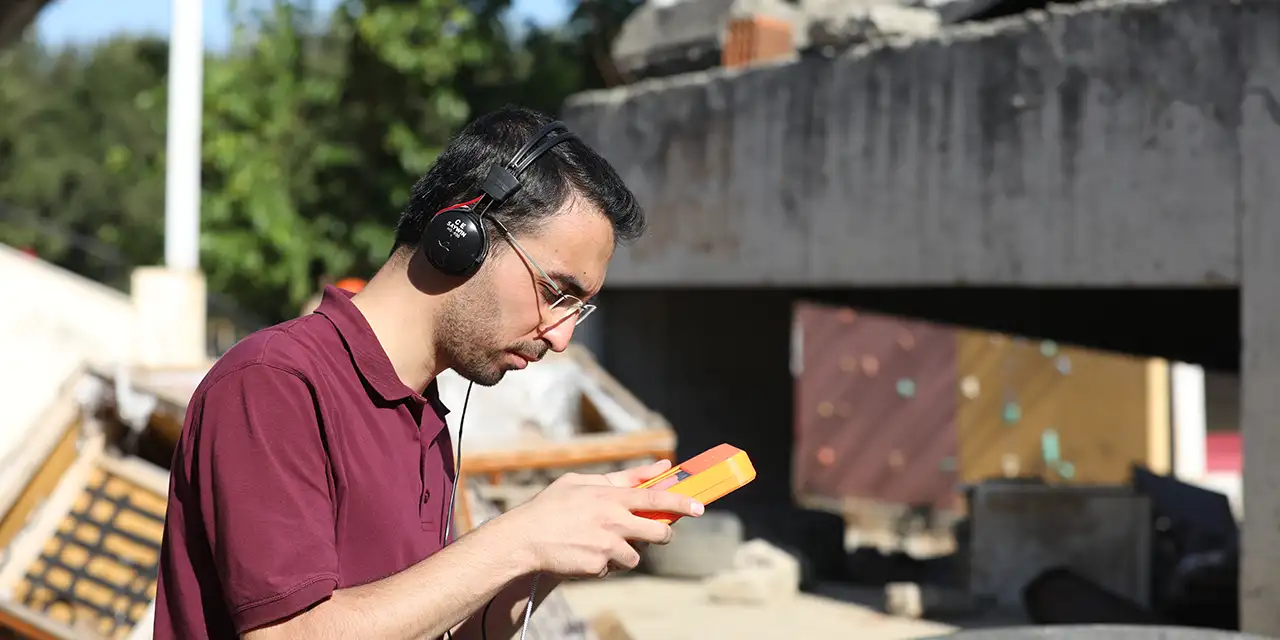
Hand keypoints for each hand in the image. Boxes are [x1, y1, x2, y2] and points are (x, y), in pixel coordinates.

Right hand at [492, 459, 703, 578]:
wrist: (524, 539)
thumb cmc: (552, 506)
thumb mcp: (582, 482)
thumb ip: (621, 476)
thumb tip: (658, 466)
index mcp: (610, 496)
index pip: (655, 497)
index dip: (681, 502)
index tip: (700, 507)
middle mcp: (613, 521)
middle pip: (657, 532)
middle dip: (662, 534)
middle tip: (656, 533)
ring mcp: (607, 546)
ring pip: (635, 556)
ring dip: (624, 553)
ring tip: (599, 543)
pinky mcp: (598, 567)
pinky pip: (612, 569)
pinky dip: (603, 565)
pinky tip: (585, 554)